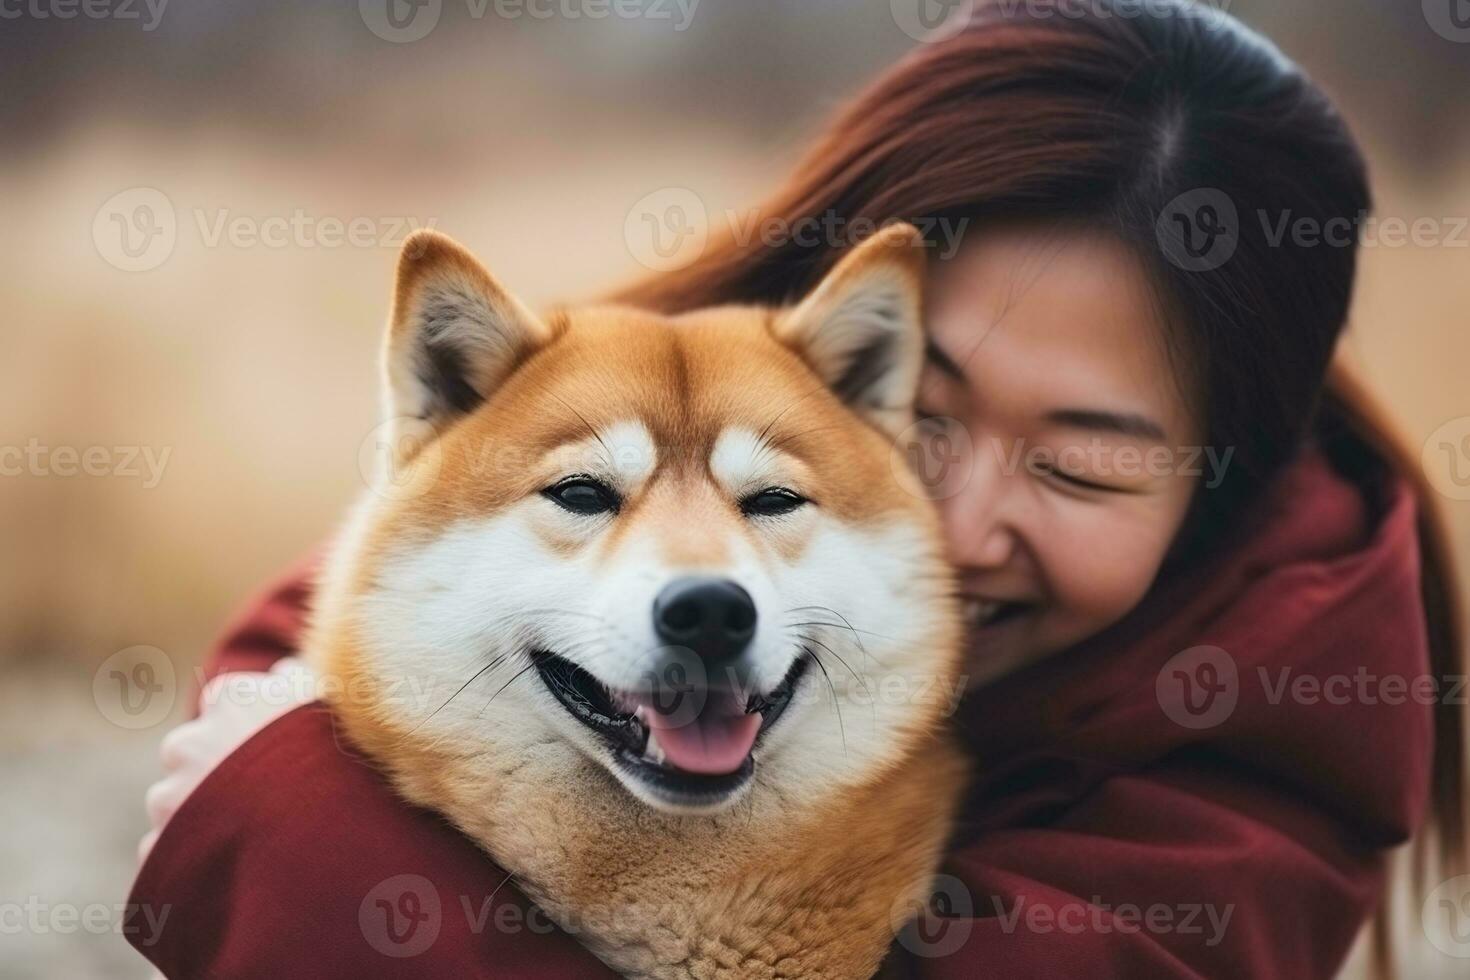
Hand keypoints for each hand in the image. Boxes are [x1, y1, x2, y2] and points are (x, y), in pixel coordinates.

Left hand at [138, 657, 316, 863]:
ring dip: (197, 811)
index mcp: (231, 698)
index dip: (247, 724)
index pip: (224, 701)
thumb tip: (283, 671)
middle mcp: (191, 741)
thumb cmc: (339, 760)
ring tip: (248, 832)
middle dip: (212, 766)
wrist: (324, 834)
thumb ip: (301, 680)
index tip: (269, 745)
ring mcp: (172, 795)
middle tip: (259, 792)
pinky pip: (164, 848)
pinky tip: (229, 861)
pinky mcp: (163, 846)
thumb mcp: (334, 704)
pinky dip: (188, 856)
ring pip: (172, 798)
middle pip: (190, 749)